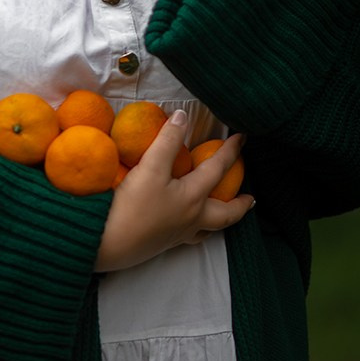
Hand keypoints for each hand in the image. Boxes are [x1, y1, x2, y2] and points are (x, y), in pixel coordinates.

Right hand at [94, 111, 253, 272]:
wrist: (108, 243)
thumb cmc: (133, 205)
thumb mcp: (151, 168)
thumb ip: (168, 141)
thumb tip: (183, 116)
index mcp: (193, 198)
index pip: (217, 169)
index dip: (230, 151)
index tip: (242, 138)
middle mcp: (192, 219)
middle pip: (225, 214)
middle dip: (240, 205)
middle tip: (251, 198)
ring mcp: (178, 235)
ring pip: (208, 229)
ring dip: (220, 221)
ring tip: (222, 213)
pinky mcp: (163, 244)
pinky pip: (190, 238)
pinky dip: (197, 231)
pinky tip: (187, 226)